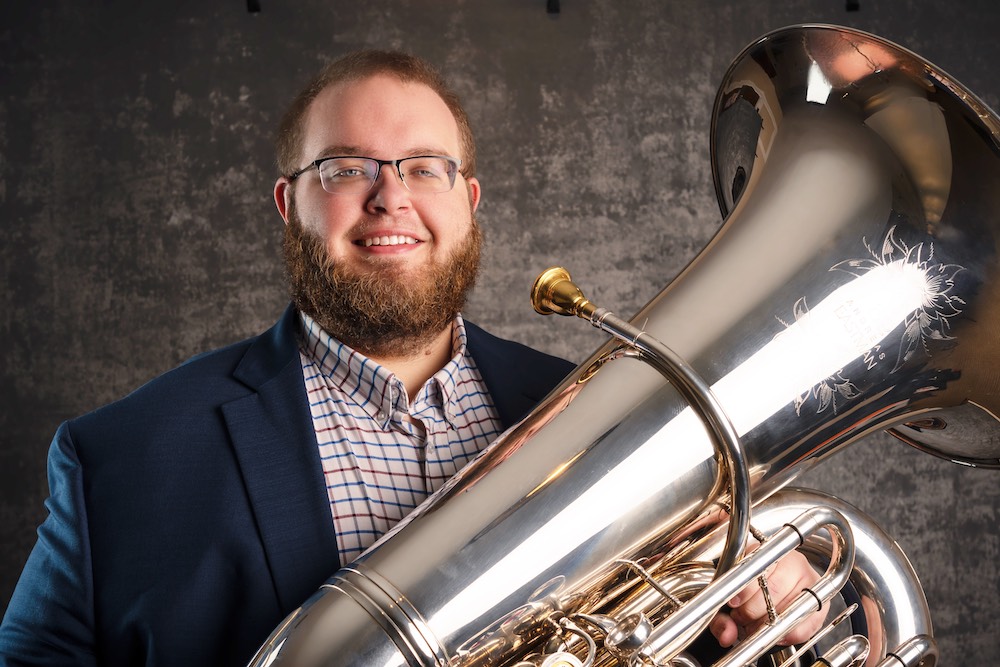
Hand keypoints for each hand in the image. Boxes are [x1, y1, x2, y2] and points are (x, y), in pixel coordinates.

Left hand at [708, 549, 826, 647]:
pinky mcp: (821, 600)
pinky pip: (809, 622)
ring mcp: (809, 579)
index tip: (733, 604)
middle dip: (754, 610)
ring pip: (791, 604)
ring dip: (771, 623)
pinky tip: (776, 633)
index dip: (744, 588)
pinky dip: (790, 633)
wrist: (771, 591)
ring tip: (756, 626)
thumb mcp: (730, 600)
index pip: (757, 565)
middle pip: (775, 587)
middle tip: (743, 620)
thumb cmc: (748, 592)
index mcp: (764, 550)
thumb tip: (726, 635)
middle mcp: (791, 560)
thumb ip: (722, 618)